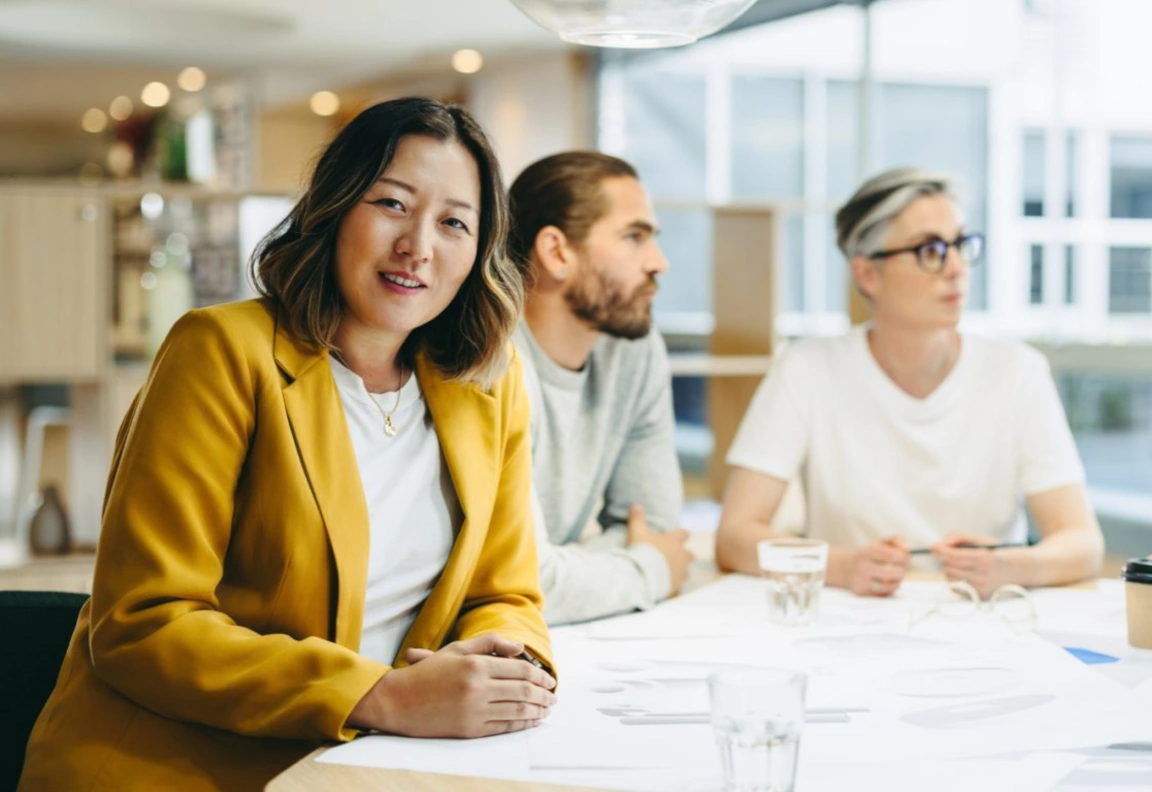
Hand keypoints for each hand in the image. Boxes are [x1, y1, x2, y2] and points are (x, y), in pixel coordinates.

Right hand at [348, 633, 556, 738]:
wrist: (398, 701)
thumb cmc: (428, 673)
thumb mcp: (457, 649)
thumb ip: (490, 643)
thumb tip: (520, 648)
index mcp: (476, 665)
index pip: (520, 670)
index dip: (540, 676)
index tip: (550, 680)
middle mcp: (478, 687)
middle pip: (523, 691)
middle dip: (544, 695)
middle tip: (554, 696)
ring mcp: (475, 711)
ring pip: (518, 710)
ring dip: (537, 710)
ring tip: (547, 709)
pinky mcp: (470, 730)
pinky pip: (504, 727)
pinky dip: (522, 724)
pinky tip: (531, 721)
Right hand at [626, 504, 693, 593]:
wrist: (642, 574)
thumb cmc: (641, 551)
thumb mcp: (636, 532)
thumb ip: (637, 519)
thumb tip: (636, 505)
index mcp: (673, 541)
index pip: (684, 534)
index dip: (683, 534)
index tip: (682, 535)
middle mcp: (681, 556)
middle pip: (690, 555)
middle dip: (685, 555)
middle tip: (677, 556)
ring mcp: (680, 572)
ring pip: (686, 572)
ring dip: (680, 571)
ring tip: (670, 573)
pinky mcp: (675, 586)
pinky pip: (678, 585)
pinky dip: (673, 584)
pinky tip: (665, 585)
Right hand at [845, 536, 908, 596]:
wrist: (845, 568)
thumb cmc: (868, 555)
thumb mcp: (879, 543)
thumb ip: (896, 540)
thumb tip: (906, 548)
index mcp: (866, 552)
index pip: (889, 555)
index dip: (902, 557)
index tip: (906, 557)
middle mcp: (862, 567)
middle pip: (890, 572)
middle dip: (902, 570)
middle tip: (904, 567)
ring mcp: (861, 581)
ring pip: (889, 585)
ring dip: (898, 580)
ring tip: (896, 575)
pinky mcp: (863, 593)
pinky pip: (885, 593)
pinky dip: (891, 588)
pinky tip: (887, 582)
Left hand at [932, 532, 1013, 598]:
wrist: (1021, 570)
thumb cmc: (997, 552)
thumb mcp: (981, 540)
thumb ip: (958, 538)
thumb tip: (938, 546)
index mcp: (984, 558)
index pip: (953, 556)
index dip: (941, 551)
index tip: (933, 547)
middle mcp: (983, 575)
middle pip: (949, 567)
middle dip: (947, 559)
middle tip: (952, 553)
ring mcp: (982, 588)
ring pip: (950, 578)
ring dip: (951, 569)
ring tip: (962, 565)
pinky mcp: (980, 597)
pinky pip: (956, 588)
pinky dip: (957, 580)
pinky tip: (967, 575)